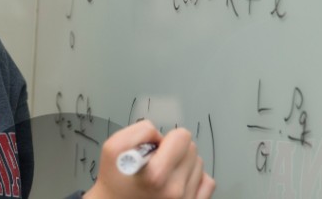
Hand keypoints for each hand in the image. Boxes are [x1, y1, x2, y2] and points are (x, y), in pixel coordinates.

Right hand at [83, 120, 214, 198]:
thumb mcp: (113, 149)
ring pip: (199, 164)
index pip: (182, 137)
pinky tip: (179, 180)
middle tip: (156, 162)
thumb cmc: (115, 181)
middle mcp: (174, 190)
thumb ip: (138, 131)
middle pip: (192, 149)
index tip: (154, 150)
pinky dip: (195, 178)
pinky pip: (208, 182)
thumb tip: (160, 135)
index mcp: (155, 174)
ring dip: (183, 164)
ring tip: (164, 173)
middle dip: (175, 150)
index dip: (166, 139)